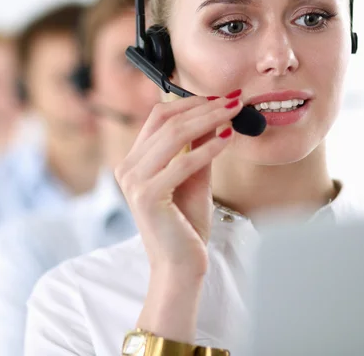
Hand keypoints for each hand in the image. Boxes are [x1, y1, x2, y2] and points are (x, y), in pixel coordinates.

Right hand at [115, 90, 242, 278]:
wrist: (179, 264)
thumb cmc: (186, 224)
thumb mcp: (194, 177)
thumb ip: (199, 147)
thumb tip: (216, 115)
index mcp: (134, 161)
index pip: (158, 117)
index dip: (190, 102)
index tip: (220, 98)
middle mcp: (127, 168)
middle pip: (167, 121)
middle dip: (205, 107)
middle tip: (235, 99)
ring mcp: (134, 182)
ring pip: (174, 135)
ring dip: (209, 119)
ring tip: (235, 112)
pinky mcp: (147, 196)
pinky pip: (183, 163)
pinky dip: (209, 148)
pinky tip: (229, 139)